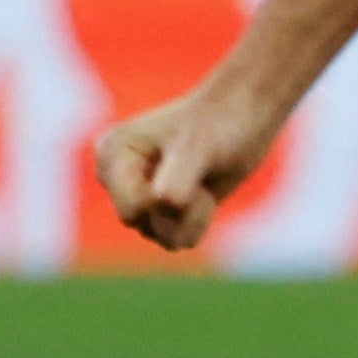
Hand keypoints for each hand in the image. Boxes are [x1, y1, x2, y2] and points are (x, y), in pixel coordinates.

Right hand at [88, 61, 295, 260]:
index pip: (131, 210)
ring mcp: (137, 196)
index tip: (188, 168)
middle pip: (142, 225)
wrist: (245, 117)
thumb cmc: (219, 123)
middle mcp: (116, 178)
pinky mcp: (159, 211)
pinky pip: (178, 240)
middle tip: (199, 174)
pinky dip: (198, 221)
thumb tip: (163, 204)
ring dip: (193, 216)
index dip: (167, 201)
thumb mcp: (198, 147)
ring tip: (201, 181)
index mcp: (111, 155)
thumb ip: (178, 177)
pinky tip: (203, 192)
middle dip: (180, 208)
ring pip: (162, 237)